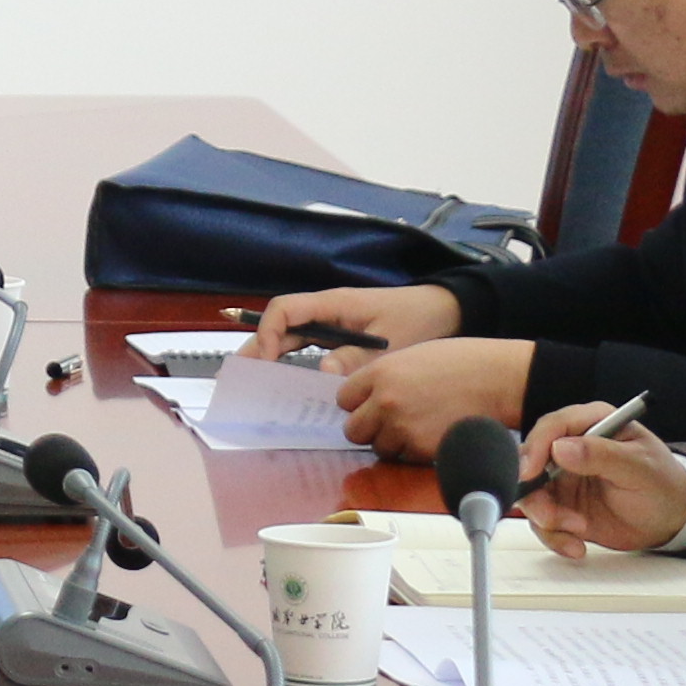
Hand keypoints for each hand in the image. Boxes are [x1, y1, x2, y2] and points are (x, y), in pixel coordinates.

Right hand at [246, 282, 462, 359]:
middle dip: (259, 346)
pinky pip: (308, 345)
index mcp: (334, 304)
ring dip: (272, 355)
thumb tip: (324, 374)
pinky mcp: (339, 335)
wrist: (443, 311)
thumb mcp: (389, 343)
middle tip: (242, 375)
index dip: (269, 332)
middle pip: (280, 324)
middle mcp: (327, 311)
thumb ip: (356, 358)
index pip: (285, 310)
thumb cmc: (417, 319)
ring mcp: (331, 322)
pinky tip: (288, 381)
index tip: (266, 360)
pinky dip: (294, 361)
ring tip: (255, 380)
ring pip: (291, 335)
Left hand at [332, 335, 534, 457]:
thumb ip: (384, 377)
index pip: (344, 399)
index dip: (357, 404)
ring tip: (417, 427)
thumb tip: (365, 397)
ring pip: (379, 448)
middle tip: (389, 423)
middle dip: (368, 429)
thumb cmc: (462, 363)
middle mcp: (386, 402)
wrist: (499, 380)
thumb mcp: (412, 357)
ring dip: (393, 443)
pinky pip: (405, 459)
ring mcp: (404, 428)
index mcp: (380, 373)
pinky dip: (415, 452)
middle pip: (353, 430)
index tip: (368, 405)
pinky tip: (432, 434)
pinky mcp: (423, 449)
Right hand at [513, 402, 685, 558]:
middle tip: (551, 517)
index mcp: (592, 424)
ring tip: (577, 531)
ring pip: (532, 495)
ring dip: (547, 519)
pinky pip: (542, 522)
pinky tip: (577, 545)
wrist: (671, 518)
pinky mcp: (561, 505)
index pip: (551, 428)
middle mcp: (572, 448)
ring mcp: (563, 478)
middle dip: (535, 494)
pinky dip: (554, 537)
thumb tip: (561, 448)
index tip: (530, 474)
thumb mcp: (640, 467)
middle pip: (531, 463)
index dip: (535, 449)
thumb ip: (602, 455)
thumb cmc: (663, 484)